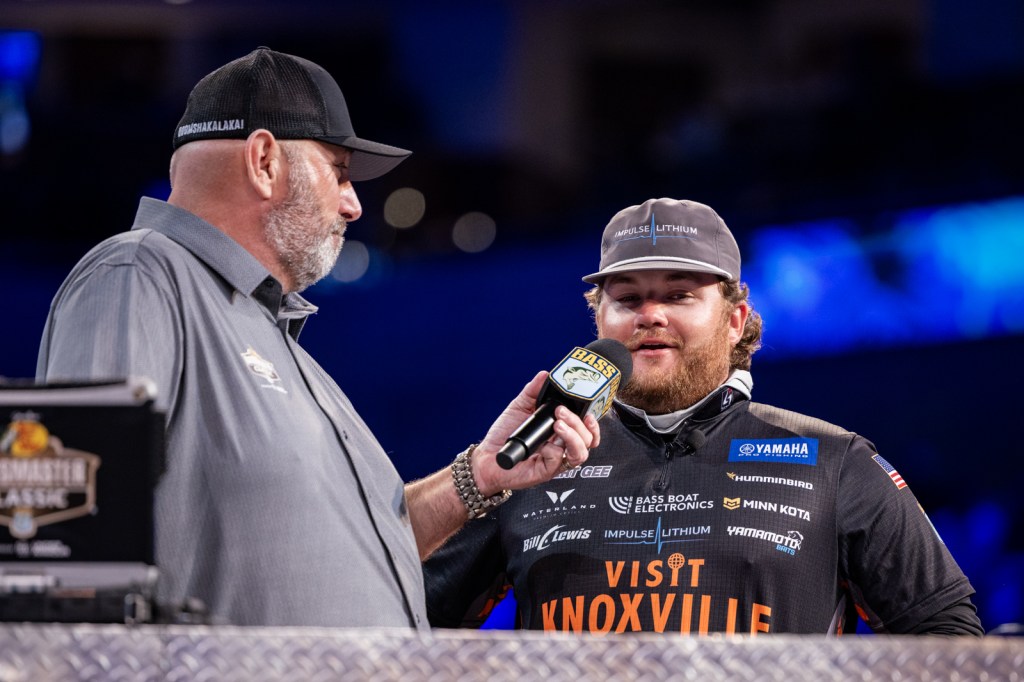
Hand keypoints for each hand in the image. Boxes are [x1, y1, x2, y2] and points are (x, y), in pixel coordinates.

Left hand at [471, 371, 599, 495]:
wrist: (487, 455)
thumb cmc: (504, 435)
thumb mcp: (520, 407)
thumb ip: (533, 391)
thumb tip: (545, 374)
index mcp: (561, 432)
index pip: (587, 430)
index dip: (592, 422)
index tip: (587, 410)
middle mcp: (562, 447)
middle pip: (587, 439)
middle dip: (577, 422)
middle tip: (560, 411)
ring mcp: (555, 460)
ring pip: (580, 453)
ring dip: (573, 437)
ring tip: (557, 425)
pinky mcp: (546, 472)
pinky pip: (559, 462)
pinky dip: (554, 451)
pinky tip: (543, 445)